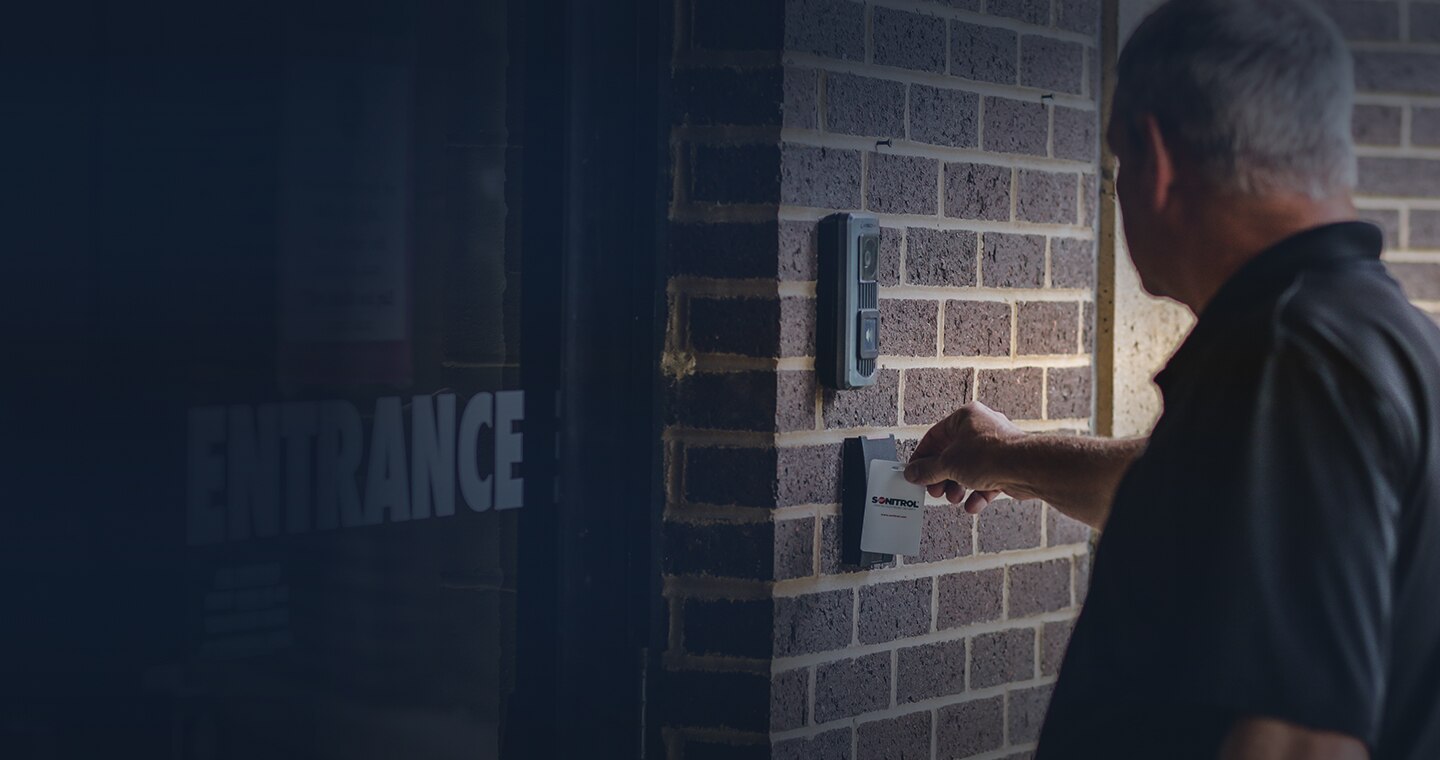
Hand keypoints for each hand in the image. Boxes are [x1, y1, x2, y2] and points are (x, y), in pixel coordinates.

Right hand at [904, 401, 1025, 513]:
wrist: (1027, 468)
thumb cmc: (992, 454)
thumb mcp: (948, 463)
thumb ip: (927, 470)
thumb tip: (912, 473)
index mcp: (965, 417)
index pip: (935, 435)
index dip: (922, 456)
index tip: (915, 471)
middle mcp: (981, 429)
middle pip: (951, 455)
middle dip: (942, 477)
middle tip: (934, 490)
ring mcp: (995, 448)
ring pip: (968, 470)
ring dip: (958, 487)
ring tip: (953, 497)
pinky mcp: (1006, 466)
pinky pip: (986, 481)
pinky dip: (977, 494)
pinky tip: (972, 505)